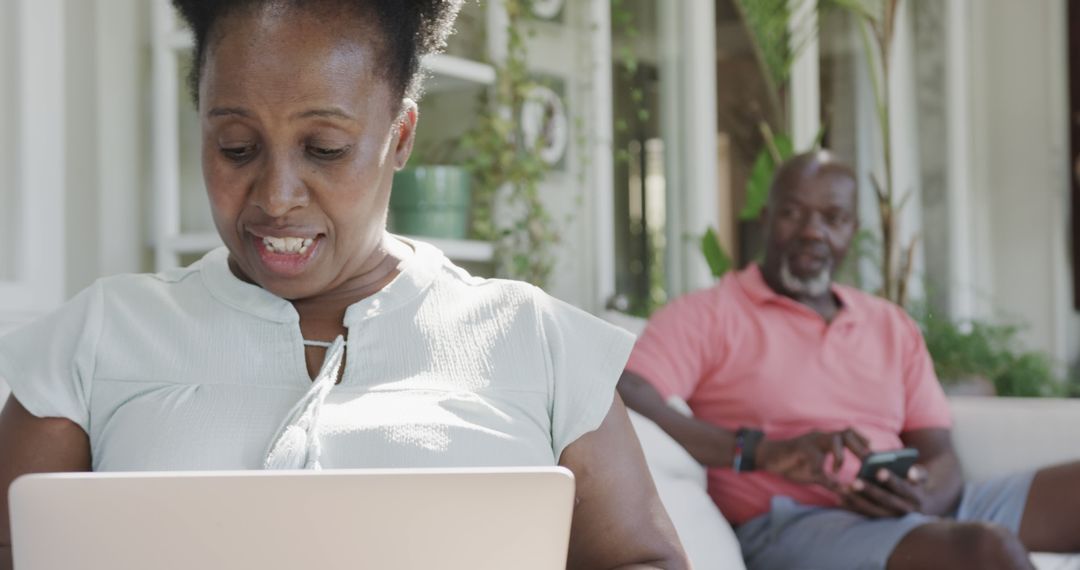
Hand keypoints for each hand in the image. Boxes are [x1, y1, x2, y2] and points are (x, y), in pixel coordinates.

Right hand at [756, 429, 871, 490]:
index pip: (849, 434)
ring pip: (833, 439)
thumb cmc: (793, 464)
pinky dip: (821, 467)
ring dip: (840, 454)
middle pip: (846, 433)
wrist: (770, 458)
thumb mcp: (815, 474)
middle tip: (866, 459)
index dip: (862, 440)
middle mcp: (821, 437)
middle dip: (858, 446)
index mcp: (827, 441)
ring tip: (839, 467)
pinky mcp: (800, 447)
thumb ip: (831, 480)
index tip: (872, 453)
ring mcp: (811, 440)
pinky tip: (821, 475)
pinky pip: (815, 456)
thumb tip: (847, 491)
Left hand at [840, 465, 928, 517]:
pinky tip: (839, 499)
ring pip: (873, 511)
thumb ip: (918, 473)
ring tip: (842, 489)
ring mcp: (892, 519)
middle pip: (886, 501)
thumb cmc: (915, 482)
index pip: (903, 488)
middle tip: (854, 482)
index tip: (879, 471)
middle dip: (870, 491)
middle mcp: (905, 512)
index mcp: (916, 498)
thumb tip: (911, 473)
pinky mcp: (880, 523)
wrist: (919, 504)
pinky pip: (864, 515)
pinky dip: (852, 508)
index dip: (892, 480)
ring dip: (856, 500)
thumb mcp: (922, 476)